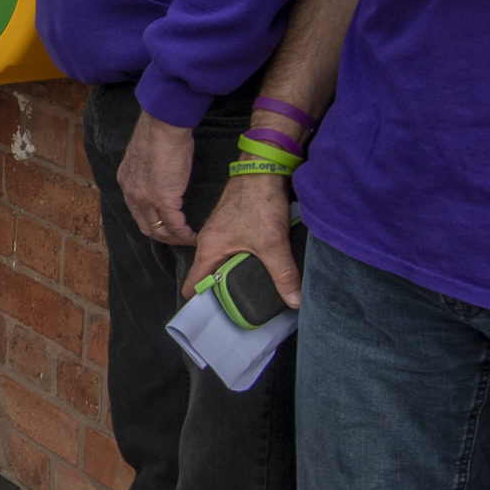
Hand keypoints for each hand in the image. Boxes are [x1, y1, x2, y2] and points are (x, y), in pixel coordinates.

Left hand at [118, 110, 198, 243]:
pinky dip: (185, 234)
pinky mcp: (164, 199)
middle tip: (177, 238)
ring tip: (188, 239)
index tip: (165, 225)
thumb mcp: (145, 154)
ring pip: (159, 229)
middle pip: (145, 225)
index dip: (151, 221)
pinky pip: (175, 224)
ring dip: (174, 238)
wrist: (163, 126)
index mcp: (127, 181)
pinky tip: (194, 235)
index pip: (136, 211)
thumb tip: (161, 173)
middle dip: (162, 235)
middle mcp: (132, 193)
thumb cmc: (159, 132)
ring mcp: (147, 198)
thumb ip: (148, 168)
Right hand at [190, 173, 300, 310]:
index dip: (200, 304)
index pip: (193, 285)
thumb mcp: (272, 242)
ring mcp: (223, 235)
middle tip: (238, 317)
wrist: (264, 168)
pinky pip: (233, 255)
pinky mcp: (236, 228)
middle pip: (209, 278)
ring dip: (233, 281)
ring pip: (223, 266)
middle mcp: (211, 243)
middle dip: (221, 297)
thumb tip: (296, 301)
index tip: (215, 322)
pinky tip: (259, 274)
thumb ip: (283, 274)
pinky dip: (242, 266)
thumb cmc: (258, 201)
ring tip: (250, 299)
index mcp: (209, 249)